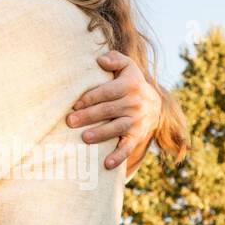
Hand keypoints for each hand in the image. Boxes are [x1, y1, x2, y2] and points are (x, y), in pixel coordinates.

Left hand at [68, 50, 160, 171]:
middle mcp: (134, 103)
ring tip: (85, 138)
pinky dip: (118, 156)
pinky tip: (107, 164)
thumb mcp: (127, 67)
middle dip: (88, 116)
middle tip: (70, 121)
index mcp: (129, 85)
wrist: (155, 105)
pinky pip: (128, 147)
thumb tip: (100, 60)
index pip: (107, 92)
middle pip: (108, 110)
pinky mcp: (137, 136)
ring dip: (101, 133)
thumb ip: (115, 60)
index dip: (90, 98)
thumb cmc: (131, 83)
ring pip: (117, 127)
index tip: (75, 104)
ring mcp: (136, 121)